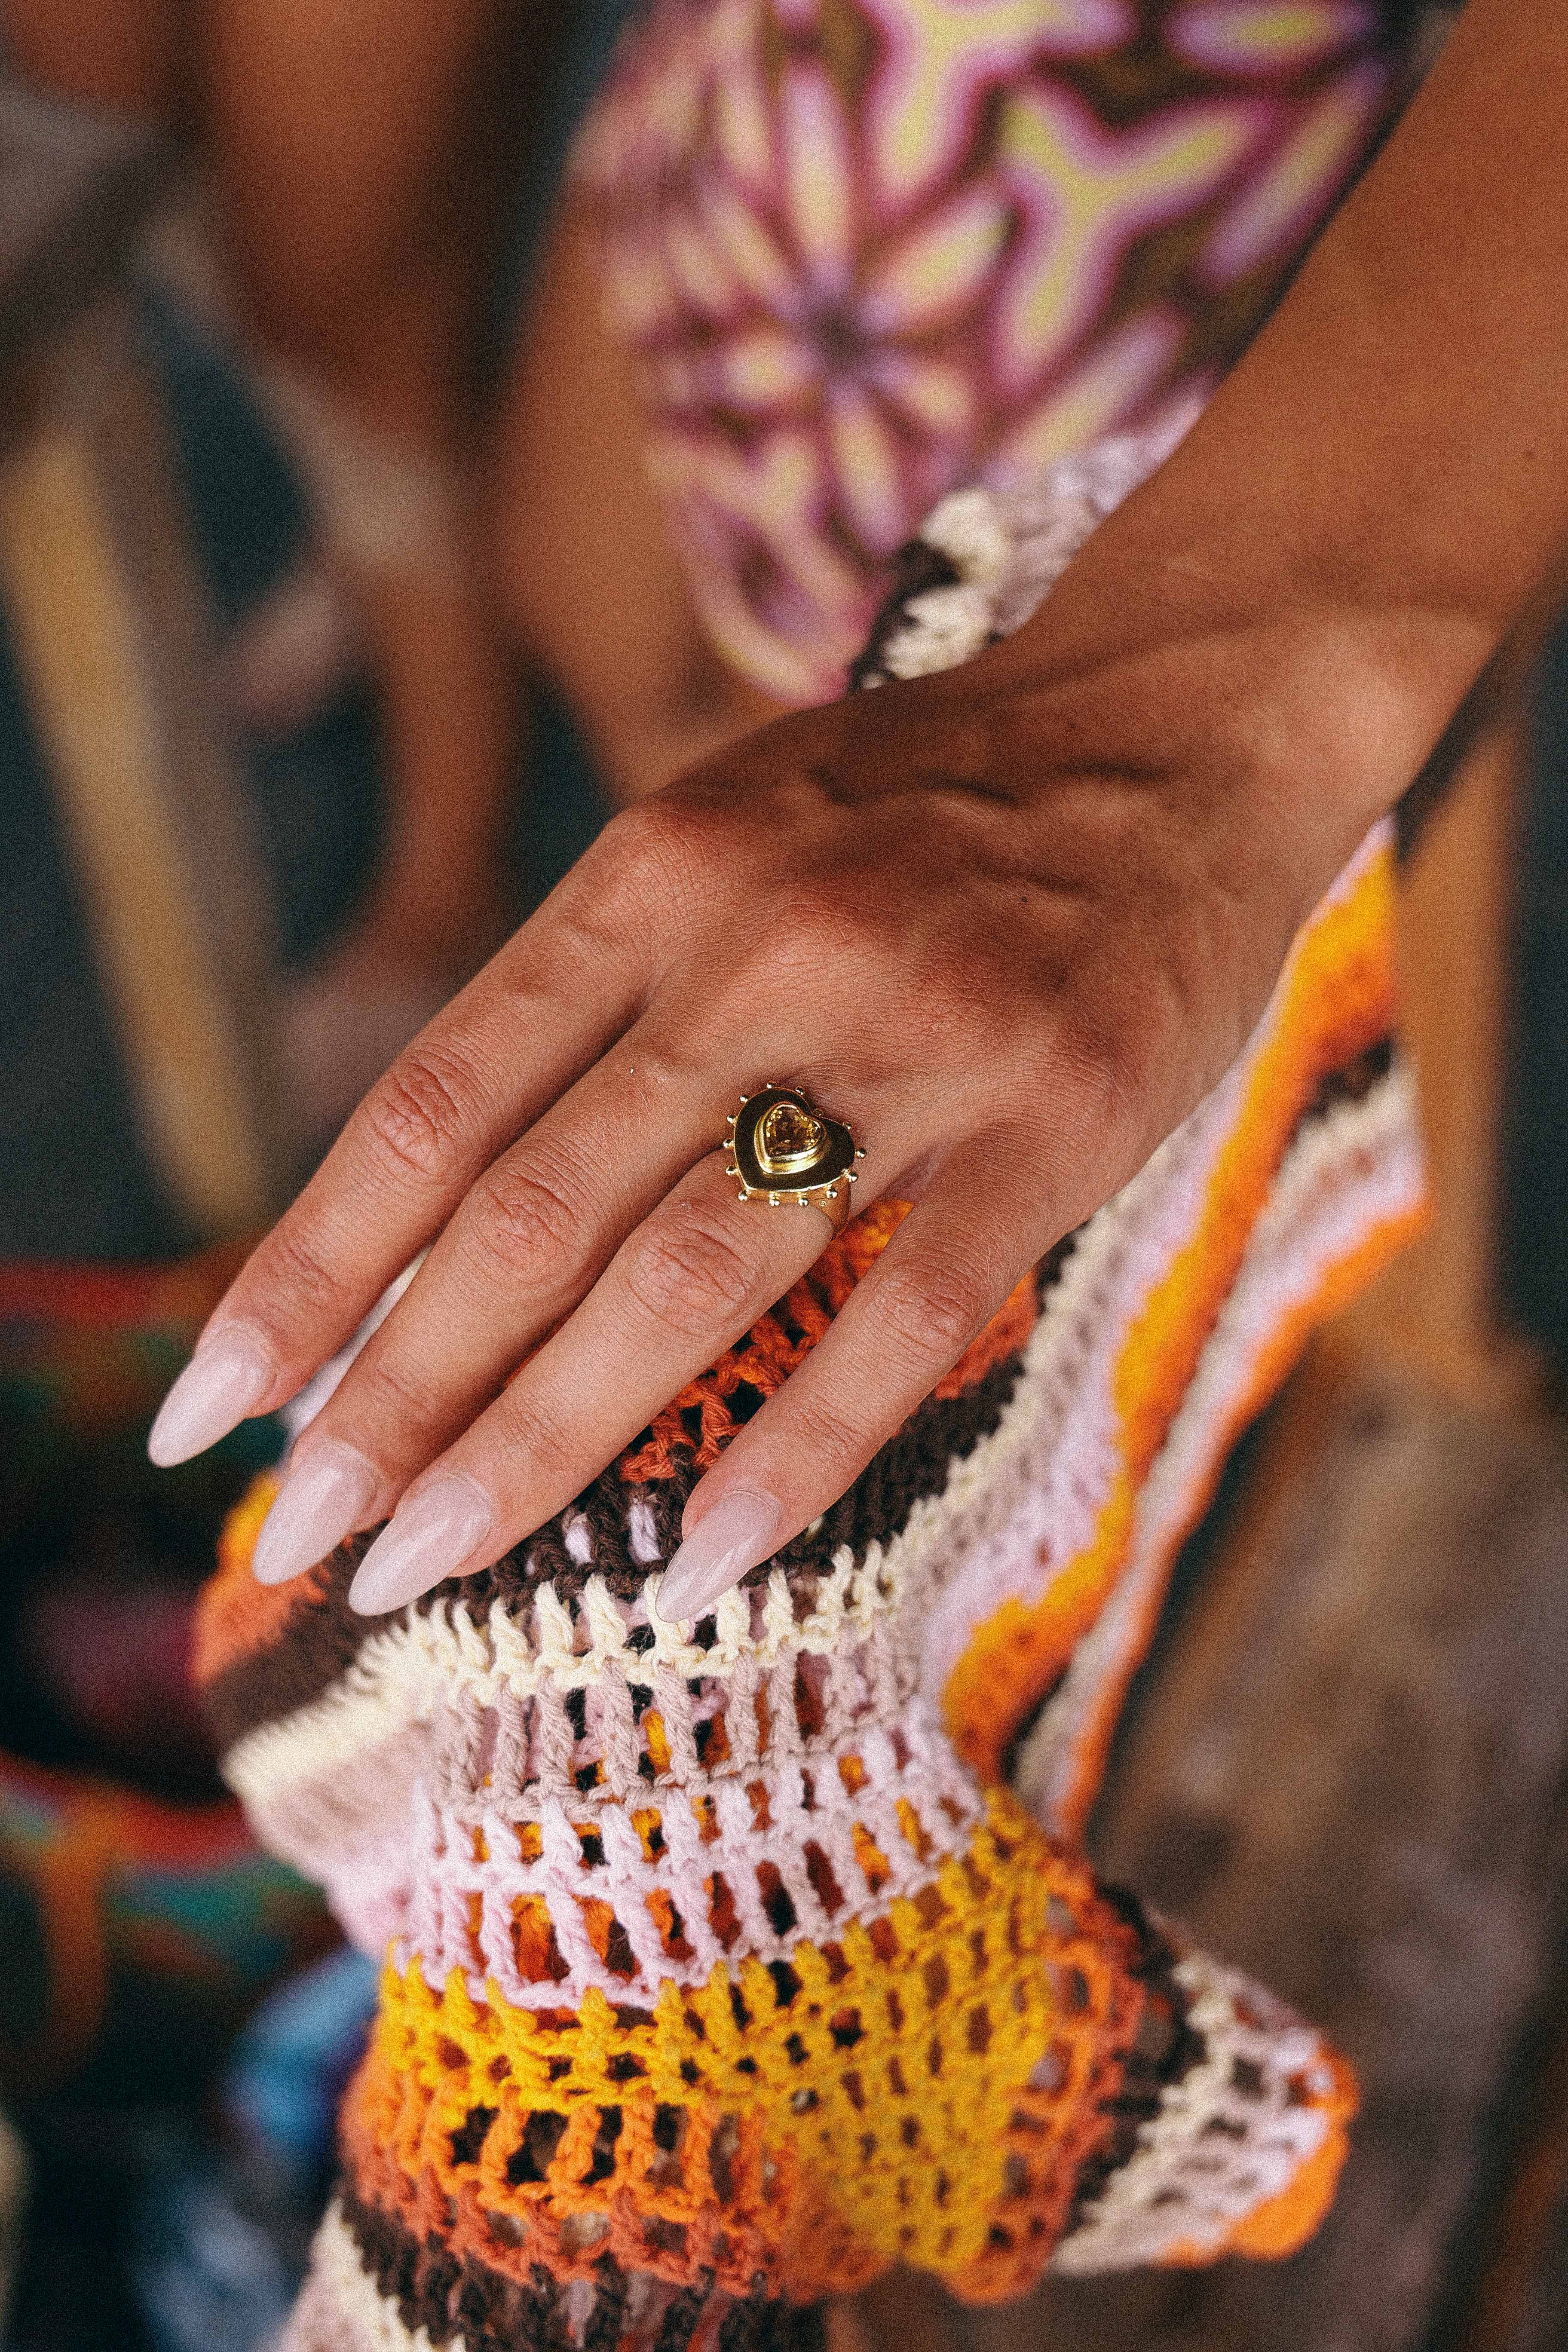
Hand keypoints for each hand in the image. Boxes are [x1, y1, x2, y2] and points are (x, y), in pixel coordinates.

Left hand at [146, 544, 1415, 1623]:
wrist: (1176, 718)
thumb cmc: (926, 808)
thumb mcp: (722, 841)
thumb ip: (591, 998)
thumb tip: (431, 1203)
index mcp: (654, 878)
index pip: (432, 1101)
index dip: (309, 1264)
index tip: (214, 1402)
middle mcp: (761, 950)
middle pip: (530, 1210)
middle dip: (397, 1393)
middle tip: (303, 1539)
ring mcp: (915, 1037)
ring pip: (687, 1272)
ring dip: (541, 1437)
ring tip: (425, 1565)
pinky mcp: (1056, 1117)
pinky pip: (904, 1311)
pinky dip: (796, 1446)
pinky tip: (701, 1558)